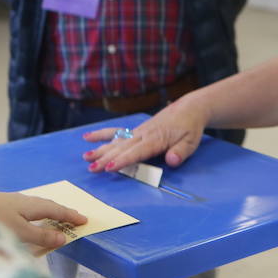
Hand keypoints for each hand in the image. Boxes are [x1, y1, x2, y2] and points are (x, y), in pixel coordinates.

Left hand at [0, 187, 87, 251]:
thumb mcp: (17, 231)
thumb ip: (40, 236)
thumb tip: (63, 238)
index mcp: (29, 205)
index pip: (55, 210)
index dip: (70, 216)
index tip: (85, 220)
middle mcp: (20, 201)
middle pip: (46, 206)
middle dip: (61, 212)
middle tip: (74, 219)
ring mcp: (7, 203)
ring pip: (33, 207)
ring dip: (46, 213)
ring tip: (53, 220)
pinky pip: (23, 210)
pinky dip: (33, 216)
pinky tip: (25, 221)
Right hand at [82, 96, 210, 169]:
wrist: (189, 108)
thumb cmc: (190, 127)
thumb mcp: (192, 141)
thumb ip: (181, 152)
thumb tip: (172, 161)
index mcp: (156, 138)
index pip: (138, 151)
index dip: (123, 160)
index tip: (110, 168)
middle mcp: (143, 134)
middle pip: (122, 148)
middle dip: (106, 158)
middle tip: (91, 168)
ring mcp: (138, 131)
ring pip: (116, 141)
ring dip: (100, 149)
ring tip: (86, 157)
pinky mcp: (135, 130)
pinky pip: (116, 132)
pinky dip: (102, 134)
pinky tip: (88, 137)